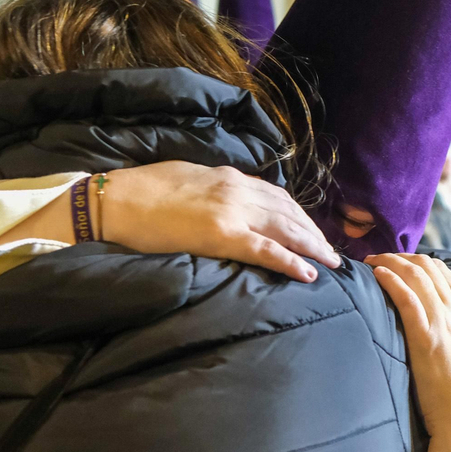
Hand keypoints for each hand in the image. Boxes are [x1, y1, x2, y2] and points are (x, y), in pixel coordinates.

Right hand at [99, 162, 340, 281]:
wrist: (117, 200)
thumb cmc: (144, 191)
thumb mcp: (189, 179)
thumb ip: (215, 189)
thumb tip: (228, 200)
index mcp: (230, 178)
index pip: (278, 195)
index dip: (300, 215)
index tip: (313, 229)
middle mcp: (238, 191)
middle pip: (289, 213)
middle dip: (314, 233)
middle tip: (332, 251)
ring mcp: (232, 212)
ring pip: (286, 230)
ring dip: (313, 247)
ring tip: (331, 263)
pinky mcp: (222, 236)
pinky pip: (266, 250)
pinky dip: (291, 261)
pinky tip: (310, 273)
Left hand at [367, 253, 450, 451]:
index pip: (445, 273)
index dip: (419, 261)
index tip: (398, 261)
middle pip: (429, 268)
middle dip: (400, 257)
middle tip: (377, 257)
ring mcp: (445, 324)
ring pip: (417, 277)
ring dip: (390, 262)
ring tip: (370, 260)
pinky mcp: (427, 339)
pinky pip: (408, 299)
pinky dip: (392, 280)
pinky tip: (377, 274)